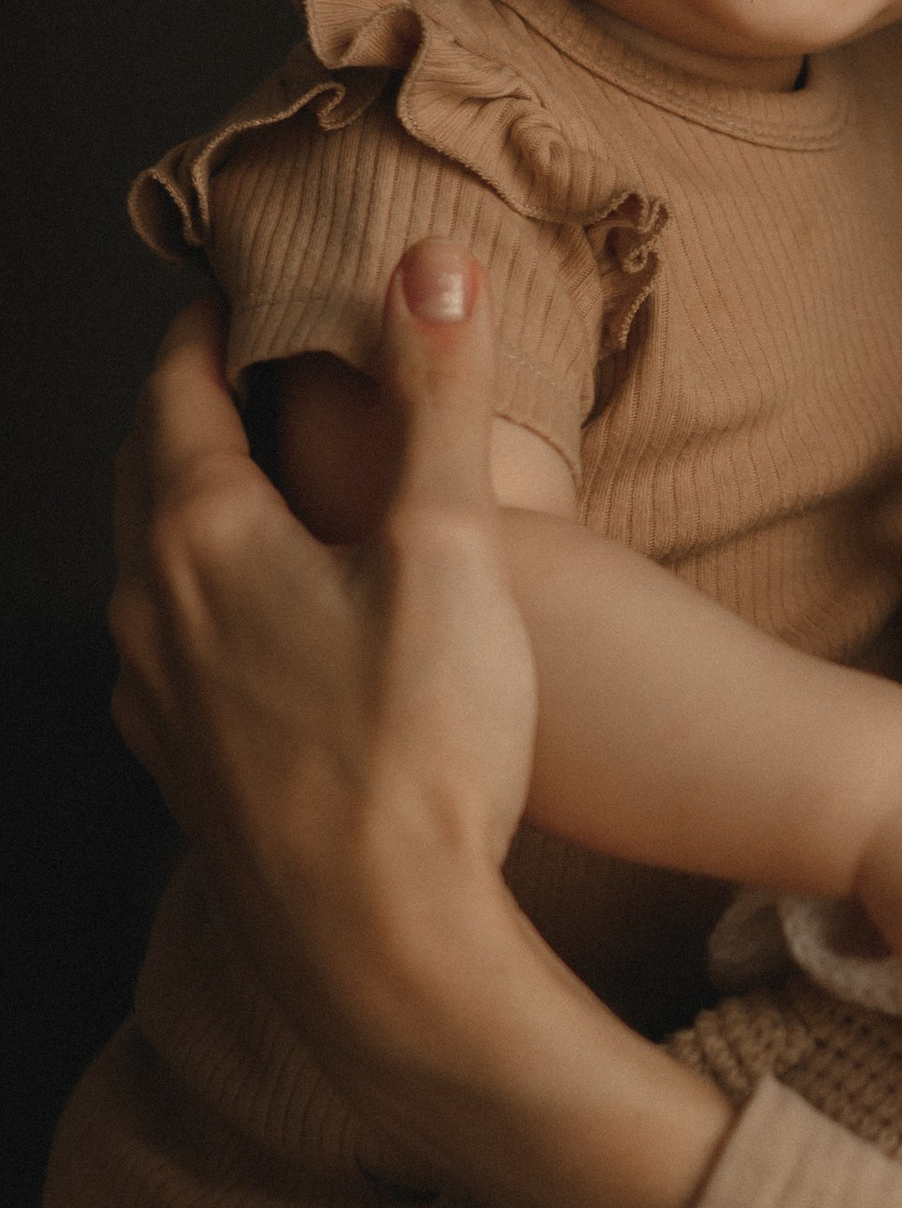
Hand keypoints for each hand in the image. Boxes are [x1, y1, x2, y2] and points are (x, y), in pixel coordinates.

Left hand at [109, 242, 539, 1162]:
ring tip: (239, 483)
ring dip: (181, 508)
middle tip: (229, 367)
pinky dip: (194, 601)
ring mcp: (159, 698)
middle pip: (145, 473)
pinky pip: (165, 652)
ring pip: (145, 567)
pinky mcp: (187, 769)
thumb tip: (428, 263)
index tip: (230, 292)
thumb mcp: (450, 548)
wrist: (383, 943)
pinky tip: (239, 625)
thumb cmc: (421, 748)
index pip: (175, 393)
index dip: (204, 330)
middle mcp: (153, 610)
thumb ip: (437, 399)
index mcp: (204, 537)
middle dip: (183, 409)